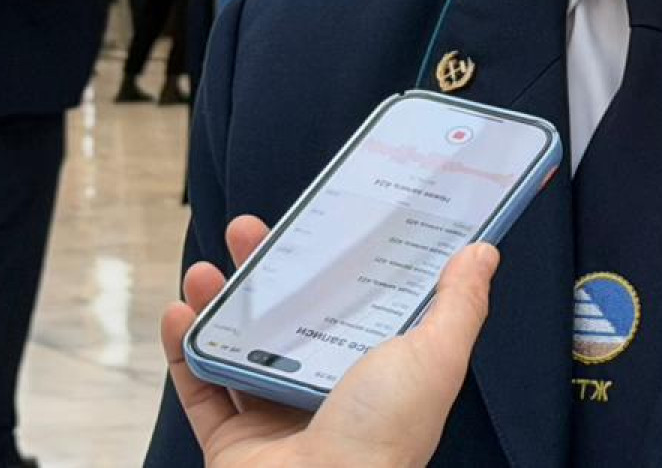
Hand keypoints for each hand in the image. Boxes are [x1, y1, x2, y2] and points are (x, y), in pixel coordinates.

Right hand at [162, 215, 496, 467]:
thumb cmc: (383, 438)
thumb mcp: (435, 355)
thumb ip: (459, 304)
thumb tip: (482, 254)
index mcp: (377, 372)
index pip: (355, 304)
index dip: (337, 262)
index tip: (322, 220)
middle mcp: (326, 392)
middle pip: (289, 318)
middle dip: (266, 271)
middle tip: (248, 230)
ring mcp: (275, 416)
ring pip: (239, 348)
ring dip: (219, 303)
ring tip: (207, 267)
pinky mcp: (232, 441)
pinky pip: (200, 389)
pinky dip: (184, 350)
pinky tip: (179, 312)